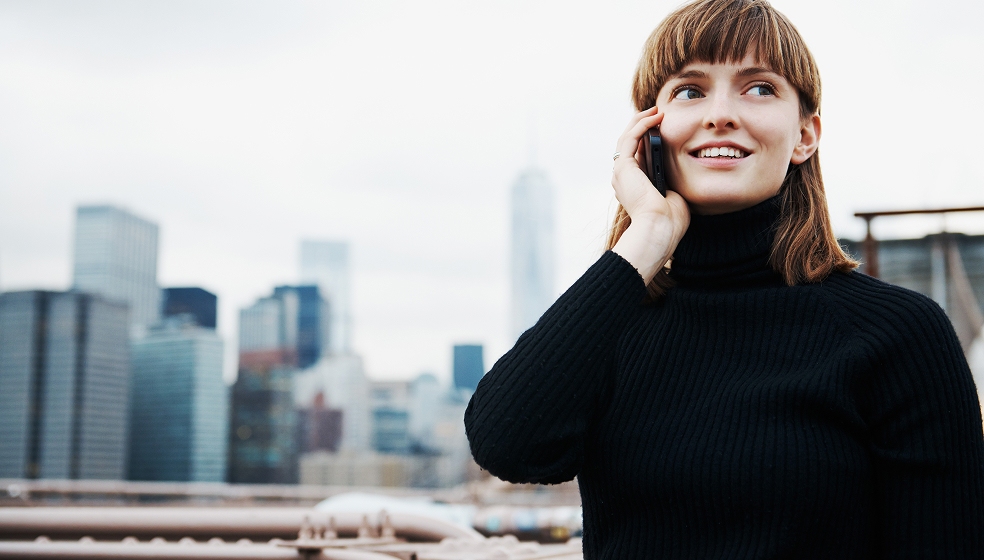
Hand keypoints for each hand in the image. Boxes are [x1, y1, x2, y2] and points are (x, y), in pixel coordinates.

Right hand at [611, 106, 689, 283]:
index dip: (647, 138)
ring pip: (626, 137)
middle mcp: (623, 177)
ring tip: (656, 110)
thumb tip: (681, 173)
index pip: (637, 155)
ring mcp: (621, 172)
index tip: (662, 126)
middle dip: (642, 125)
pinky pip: (630, 138)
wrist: (659, 228)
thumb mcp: (672, 194)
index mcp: (634, 185)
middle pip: (629, 143)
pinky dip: (641, 125)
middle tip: (657, 113)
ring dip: (641, 121)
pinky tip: (656, 117)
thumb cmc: (669, 220)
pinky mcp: (623, 167)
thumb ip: (671, 182)